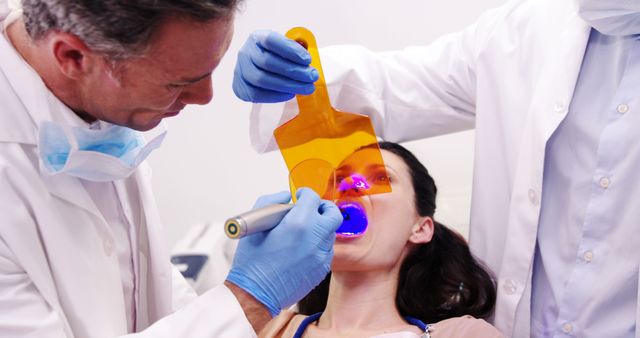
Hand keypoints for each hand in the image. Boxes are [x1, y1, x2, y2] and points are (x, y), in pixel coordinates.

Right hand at [226, 188, 342, 315]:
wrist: (256, 294)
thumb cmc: (252, 262)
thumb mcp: (254, 225)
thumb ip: (270, 202)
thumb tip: (286, 197)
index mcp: (298, 223)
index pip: (313, 198)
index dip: (305, 193)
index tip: (300, 196)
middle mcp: (314, 238)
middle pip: (333, 214)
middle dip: (323, 207)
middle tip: (312, 208)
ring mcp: (321, 255)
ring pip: (330, 232)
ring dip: (320, 226)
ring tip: (303, 230)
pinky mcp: (322, 269)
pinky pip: (326, 250)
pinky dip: (318, 244)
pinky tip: (302, 248)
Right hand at [233, 30, 318, 102]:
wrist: (260, 69)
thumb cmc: (278, 57)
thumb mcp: (286, 47)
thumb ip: (296, 49)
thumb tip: (306, 62)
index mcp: (257, 37)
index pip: (271, 40)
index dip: (290, 50)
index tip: (307, 60)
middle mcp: (245, 52)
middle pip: (267, 62)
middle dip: (294, 71)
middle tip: (312, 77)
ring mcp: (240, 70)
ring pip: (261, 79)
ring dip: (287, 85)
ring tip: (306, 88)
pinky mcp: (240, 87)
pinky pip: (256, 94)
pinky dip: (276, 95)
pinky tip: (290, 93)